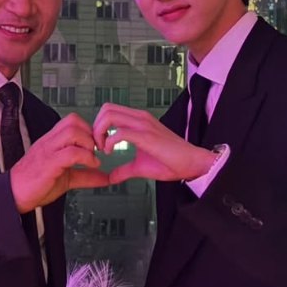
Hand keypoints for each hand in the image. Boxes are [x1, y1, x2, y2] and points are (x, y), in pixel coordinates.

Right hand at [10, 113, 108, 212]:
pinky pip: (70, 153)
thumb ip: (86, 175)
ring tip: (93, 158)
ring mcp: (48, 150)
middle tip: (98, 151)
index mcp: (52, 141)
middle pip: (73, 121)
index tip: (98, 146)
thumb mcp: (67, 178)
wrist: (13, 195)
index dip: (90, 130)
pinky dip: (86, 158)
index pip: (72, 121)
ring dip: (88, 143)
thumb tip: (106, 178)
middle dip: (91, 134)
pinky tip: (92, 165)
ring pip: (72, 131)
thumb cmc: (37, 184)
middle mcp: (49, 141)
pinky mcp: (48, 163)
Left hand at [93, 103, 215, 183]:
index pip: (110, 110)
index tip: (99, 144)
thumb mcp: (140, 166)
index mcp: (138, 120)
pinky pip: (120, 132)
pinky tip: (110, 152)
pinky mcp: (146, 136)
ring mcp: (143, 124)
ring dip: (100, 132)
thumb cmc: (170, 162)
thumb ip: (124, 169)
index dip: (99, 126)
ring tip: (103, 148)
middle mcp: (139, 117)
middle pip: (106, 108)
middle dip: (95, 127)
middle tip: (98, 146)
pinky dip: (109, 141)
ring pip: (110, 115)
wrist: (191, 163)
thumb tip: (111, 178)